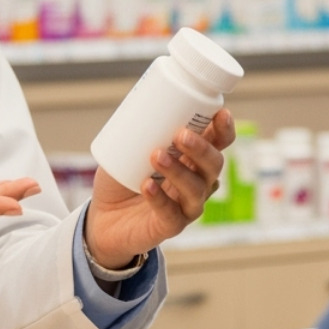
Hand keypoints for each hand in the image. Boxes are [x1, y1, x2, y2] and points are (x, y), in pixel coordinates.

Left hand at [85, 109, 235, 268]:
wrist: (104, 218)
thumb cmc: (121, 179)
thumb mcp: (129, 147)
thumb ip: (138, 128)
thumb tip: (141, 101)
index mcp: (193, 159)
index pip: (219, 143)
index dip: (224, 129)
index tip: (220, 113)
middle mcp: (196, 182)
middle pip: (214, 165)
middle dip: (201, 148)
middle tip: (180, 135)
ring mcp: (185, 206)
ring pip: (196, 190)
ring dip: (179, 171)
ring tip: (156, 156)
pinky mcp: (169, 227)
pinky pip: (171, 215)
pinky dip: (160, 199)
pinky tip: (147, 186)